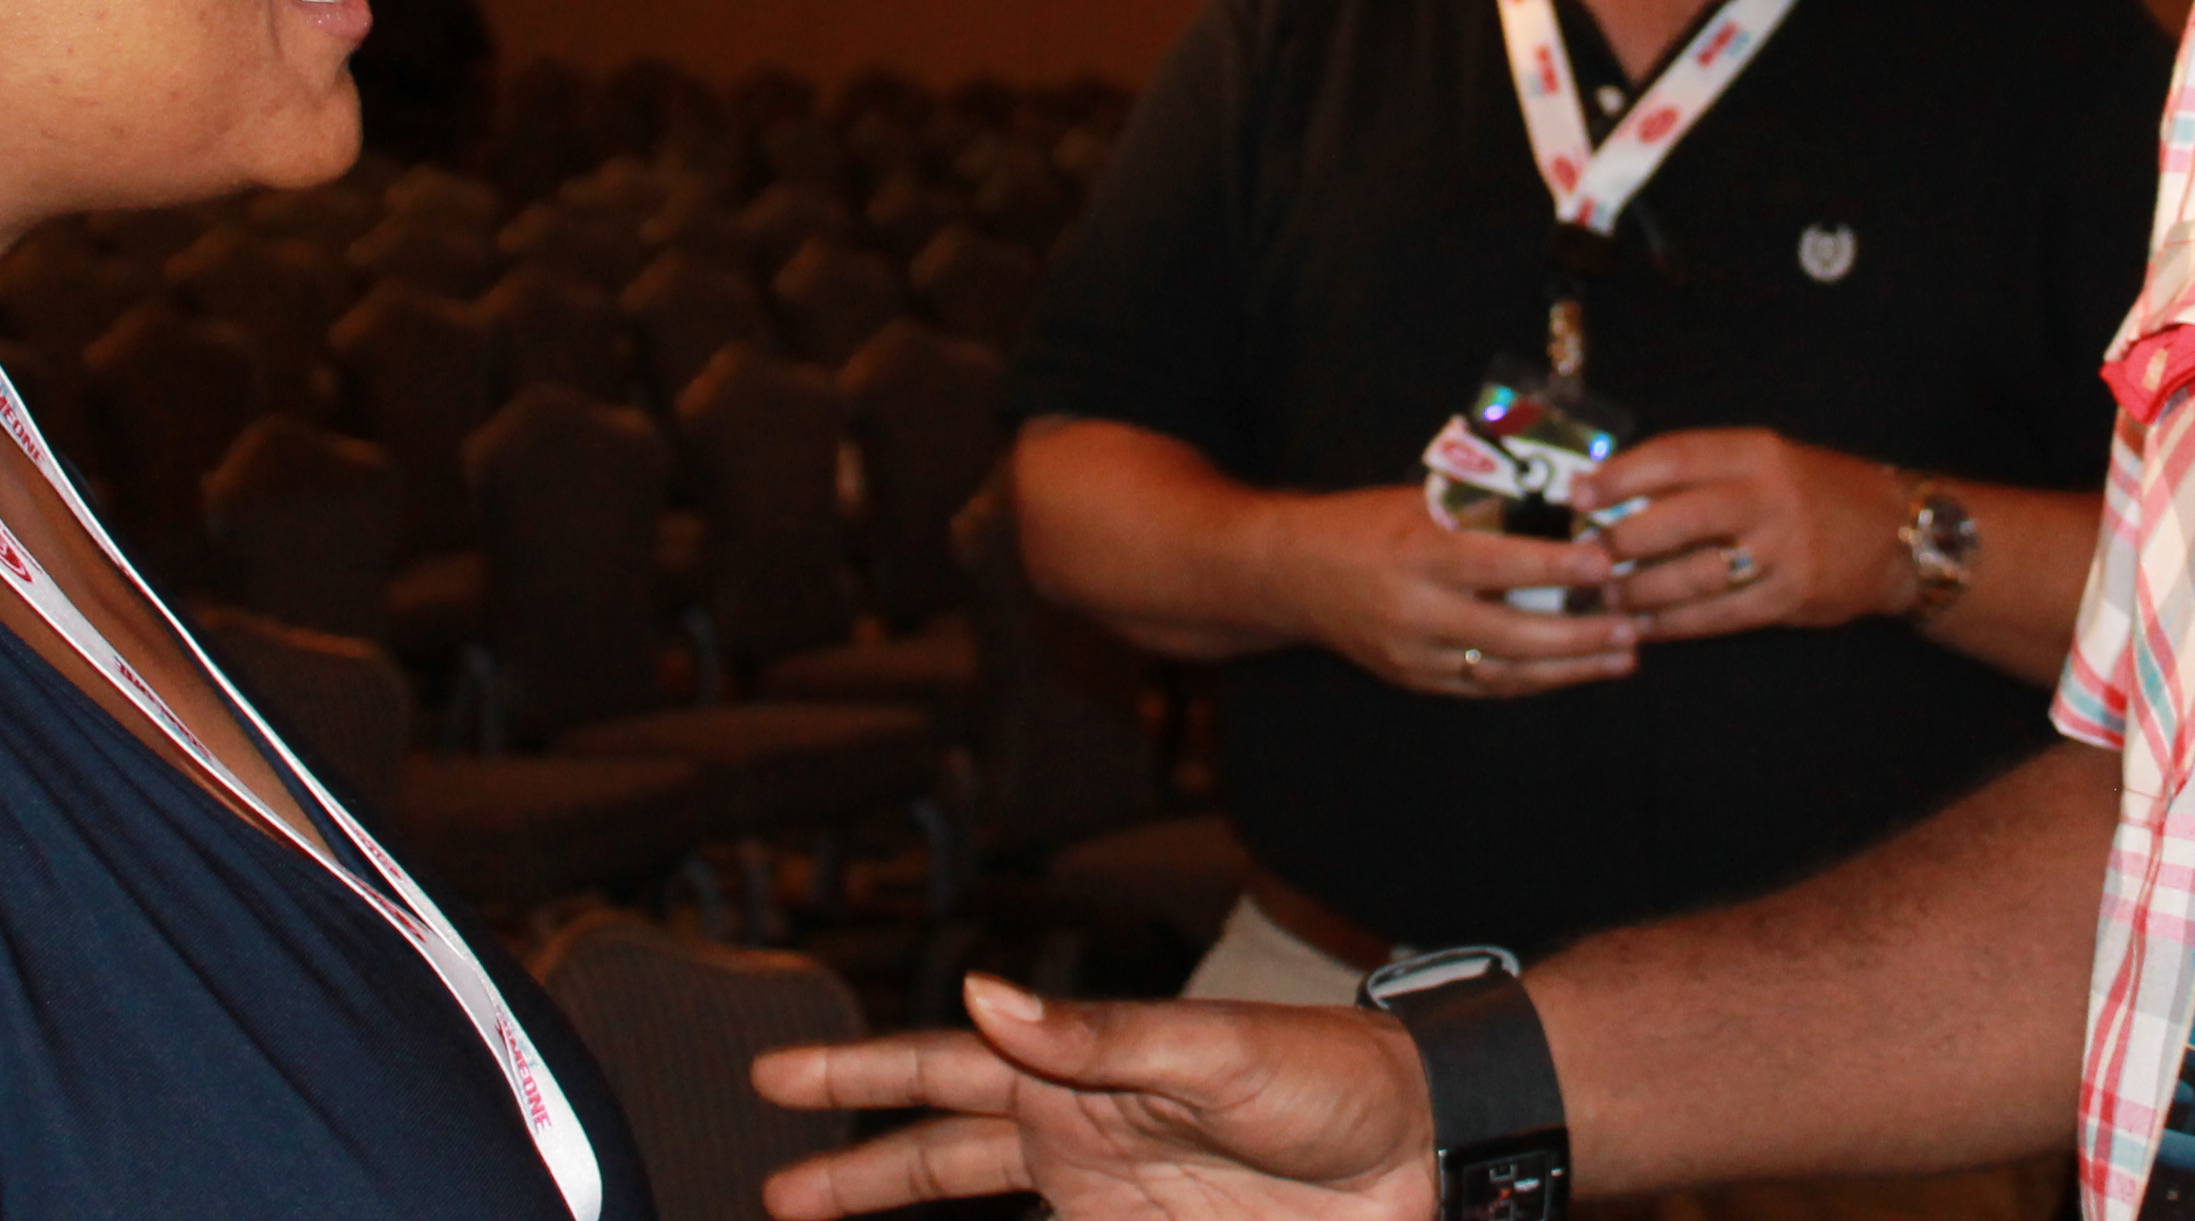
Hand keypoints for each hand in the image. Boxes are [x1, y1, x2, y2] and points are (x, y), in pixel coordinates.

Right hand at [758, 973, 1434, 1220]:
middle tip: (772, 1189)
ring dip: (911, 1218)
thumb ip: (1096, 1037)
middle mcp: (1079, 1133)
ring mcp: (1112, 1198)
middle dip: (857, 1172)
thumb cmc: (1328, 1076)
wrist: (1422, 1152)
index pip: (943, 1071)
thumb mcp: (1210, 1052)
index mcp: (1079, 1072)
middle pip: (941, 1156)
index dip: (858, 1077)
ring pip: (983, 1211)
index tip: (775, 1078)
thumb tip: (980, 996)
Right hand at [1260, 482, 1637, 696]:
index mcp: (1420, 554)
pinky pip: (1484, 686)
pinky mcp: (1415, 679)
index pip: (1500, 565)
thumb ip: (1483, 507)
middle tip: (1631, 625)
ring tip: (1621, 656)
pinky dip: (1533, 680)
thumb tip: (1561, 500)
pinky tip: (1573, 671)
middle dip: (1579, 635)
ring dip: (1569, 668)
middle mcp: (1417, 611)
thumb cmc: (1363, 523)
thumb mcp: (1418, 499)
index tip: (1605, 562)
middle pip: (1512, 634)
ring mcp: (1415, 654)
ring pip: (1506, 671)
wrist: (1290, 575)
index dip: (1557, 568)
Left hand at [1584, 430, 1903, 640]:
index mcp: (1754, 452)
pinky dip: (1674, 623)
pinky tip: (1643, 625)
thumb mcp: (1763, 460)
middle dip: (1622, 540)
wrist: (1895, 533)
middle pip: (1679, 517)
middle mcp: (1767, 497)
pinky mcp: (1789, 597)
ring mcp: (1782, 550)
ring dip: (1641, 589)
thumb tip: (1614, 488)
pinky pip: (1719, 615)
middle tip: (1583, 557)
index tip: (1578, 493)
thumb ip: (1701, 472)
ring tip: (1604, 597)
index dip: (1620, 475)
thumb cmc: (1812, 490)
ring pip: (1694, 574)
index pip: (1675, 456)